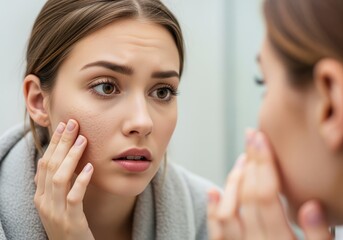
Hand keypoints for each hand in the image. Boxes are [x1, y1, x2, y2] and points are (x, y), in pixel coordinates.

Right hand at [34, 119, 94, 239]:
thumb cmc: (69, 225)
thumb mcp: (58, 204)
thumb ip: (59, 185)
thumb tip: (62, 161)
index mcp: (41, 196)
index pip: (44, 164)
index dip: (53, 144)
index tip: (63, 126)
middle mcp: (44, 203)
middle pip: (50, 166)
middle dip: (61, 143)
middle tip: (72, 124)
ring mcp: (55, 212)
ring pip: (59, 179)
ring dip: (70, 157)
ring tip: (82, 140)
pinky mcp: (70, 221)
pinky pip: (74, 198)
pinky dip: (81, 181)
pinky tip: (89, 167)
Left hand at [207, 130, 331, 239]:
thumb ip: (319, 238)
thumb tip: (308, 206)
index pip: (267, 196)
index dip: (263, 165)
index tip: (261, 139)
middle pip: (247, 197)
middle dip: (250, 163)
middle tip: (252, 138)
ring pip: (228, 210)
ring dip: (233, 181)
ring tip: (242, 159)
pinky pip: (216, 234)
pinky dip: (213, 211)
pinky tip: (214, 191)